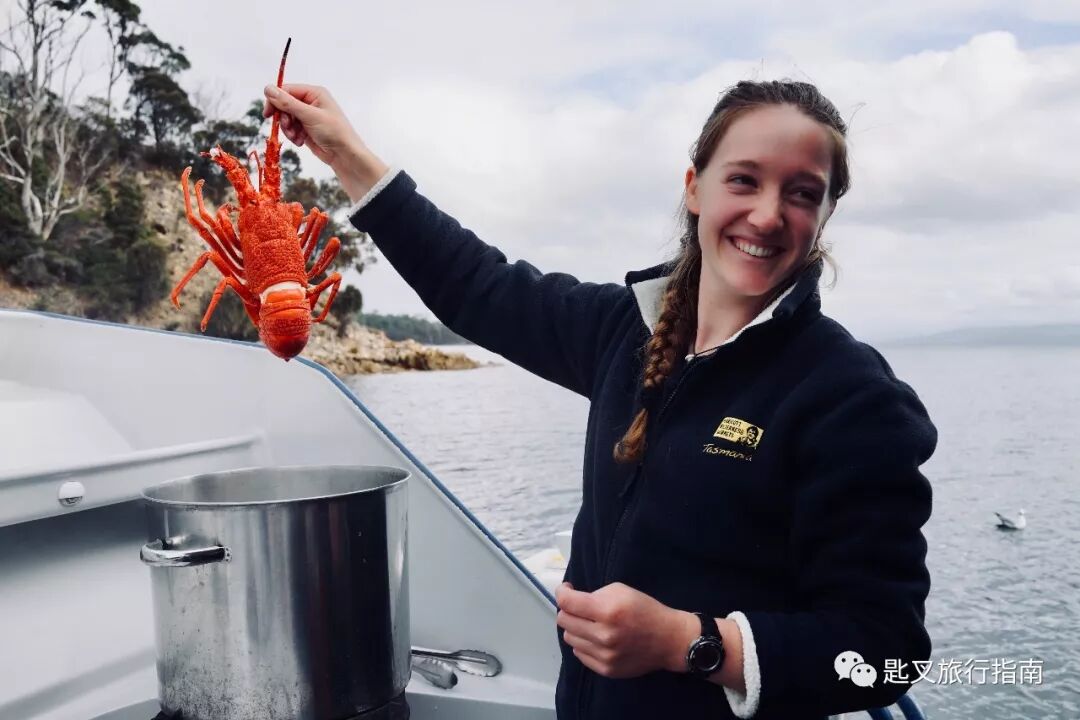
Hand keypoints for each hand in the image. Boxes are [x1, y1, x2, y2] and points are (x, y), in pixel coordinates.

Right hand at [262, 84, 387, 200]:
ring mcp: (308, 116)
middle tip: (288, 127)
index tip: (268, 114)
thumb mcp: (310, 116)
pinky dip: (293, 135)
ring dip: (288, 129)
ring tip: (296, 137)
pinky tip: (300, 141)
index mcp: (314, 93)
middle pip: (284, 104)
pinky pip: (291, 129)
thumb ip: (288, 103)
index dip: (275, 101)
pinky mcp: (306, 129)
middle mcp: (310, 102)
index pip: (286, 90)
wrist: (345, 155)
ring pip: (286, 118)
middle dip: (283, 118)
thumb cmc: (334, 132)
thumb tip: (267, 88)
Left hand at [555, 581, 696, 678]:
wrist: (668, 639)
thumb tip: (571, 601)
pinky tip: (596, 638)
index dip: (562, 592)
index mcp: (607, 611)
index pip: (567, 603)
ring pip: (569, 638)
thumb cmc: (645, 610)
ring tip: (589, 623)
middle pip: (564, 621)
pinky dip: (584, 643)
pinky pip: (580, 654)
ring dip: (575, 628)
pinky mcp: (606, 670)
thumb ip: (594, 595)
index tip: (566, 589)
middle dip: (568, 610)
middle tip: (579, 607)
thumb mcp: (621, 591)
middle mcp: (603, 635)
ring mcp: (604, 655)